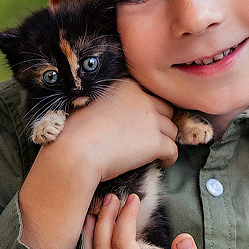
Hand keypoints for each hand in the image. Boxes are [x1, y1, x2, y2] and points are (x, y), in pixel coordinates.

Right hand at [18, 80, 177, 248]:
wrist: (76, 152)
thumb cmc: (75, 132)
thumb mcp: (93, 105)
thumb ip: (113, 105)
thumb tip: (123, 119)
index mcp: (126, 86)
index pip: (149, 95)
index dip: (148, 110)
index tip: (143, 122)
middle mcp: (142, 98)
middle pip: (165, 111)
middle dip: (160, 124)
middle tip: (151, 137)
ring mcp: (151, 120)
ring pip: (171, 131)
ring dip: (164, 140)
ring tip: (155, 152)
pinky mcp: (156, 142)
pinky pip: (173, 150)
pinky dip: (169, 158)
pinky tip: (161, 163)